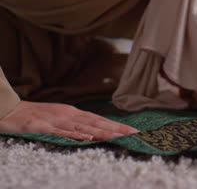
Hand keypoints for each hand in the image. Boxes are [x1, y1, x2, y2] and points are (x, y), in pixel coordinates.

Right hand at [0, 101, 138, 140]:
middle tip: (133, 133)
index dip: (117, 125)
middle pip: (96, 122)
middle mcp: (69, 115)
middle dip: (116, 128)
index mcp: (74, 113)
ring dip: (101, 132)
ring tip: (117, 136)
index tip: (133, 131)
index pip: (100, 120)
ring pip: (83, 127)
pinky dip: (75, 134)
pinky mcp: (43, 126)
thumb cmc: (38, 115)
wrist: (11, 111)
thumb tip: (97, 131)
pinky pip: (61, 131)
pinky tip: (87, 137)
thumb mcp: (61, 118)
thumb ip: (78, 124)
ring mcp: (57, 120)